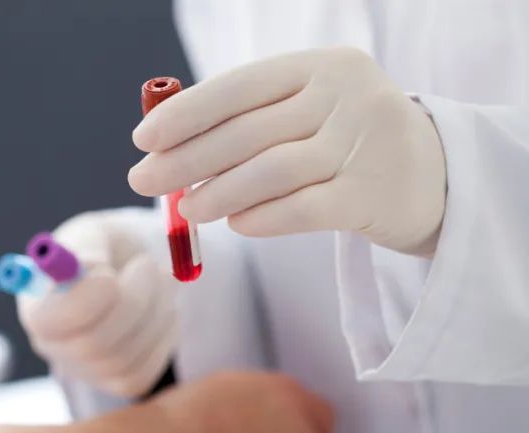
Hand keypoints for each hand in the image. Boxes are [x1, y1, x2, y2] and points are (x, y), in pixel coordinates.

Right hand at [17, 208, 178, 398]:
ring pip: (125, 358)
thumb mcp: (92, 233)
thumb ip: (87, 247)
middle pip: (93, 344)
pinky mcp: (116, 382)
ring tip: (163, 278)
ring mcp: (84, 369)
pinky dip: (163, 336)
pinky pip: (144, 371)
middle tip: (149, 265)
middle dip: (133, 301)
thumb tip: (91, 269)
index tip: (109, 274)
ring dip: (156, 311)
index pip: (48, 322)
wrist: (126, 267)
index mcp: (37, 306)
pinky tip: (163, 310)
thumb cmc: (103, 247)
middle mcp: (52, 345)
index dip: (83, 302)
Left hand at [129, 47, 446, 256]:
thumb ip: (243, 121)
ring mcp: (363, 144)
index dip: (186, 113)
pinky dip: (261, 219)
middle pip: (246, 132)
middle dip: (185, 160)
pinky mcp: (372, 194)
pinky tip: (236, 224)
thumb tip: (162, 149)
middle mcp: (345, 96)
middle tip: (143, 181)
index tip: (143, 139)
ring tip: (189, 210)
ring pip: (271, 172)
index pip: (239, 87)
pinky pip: (302, 209)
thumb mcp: (303, 111)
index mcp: (319, 66)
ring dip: (218, 193)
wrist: (431, 173)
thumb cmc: (342, 141)